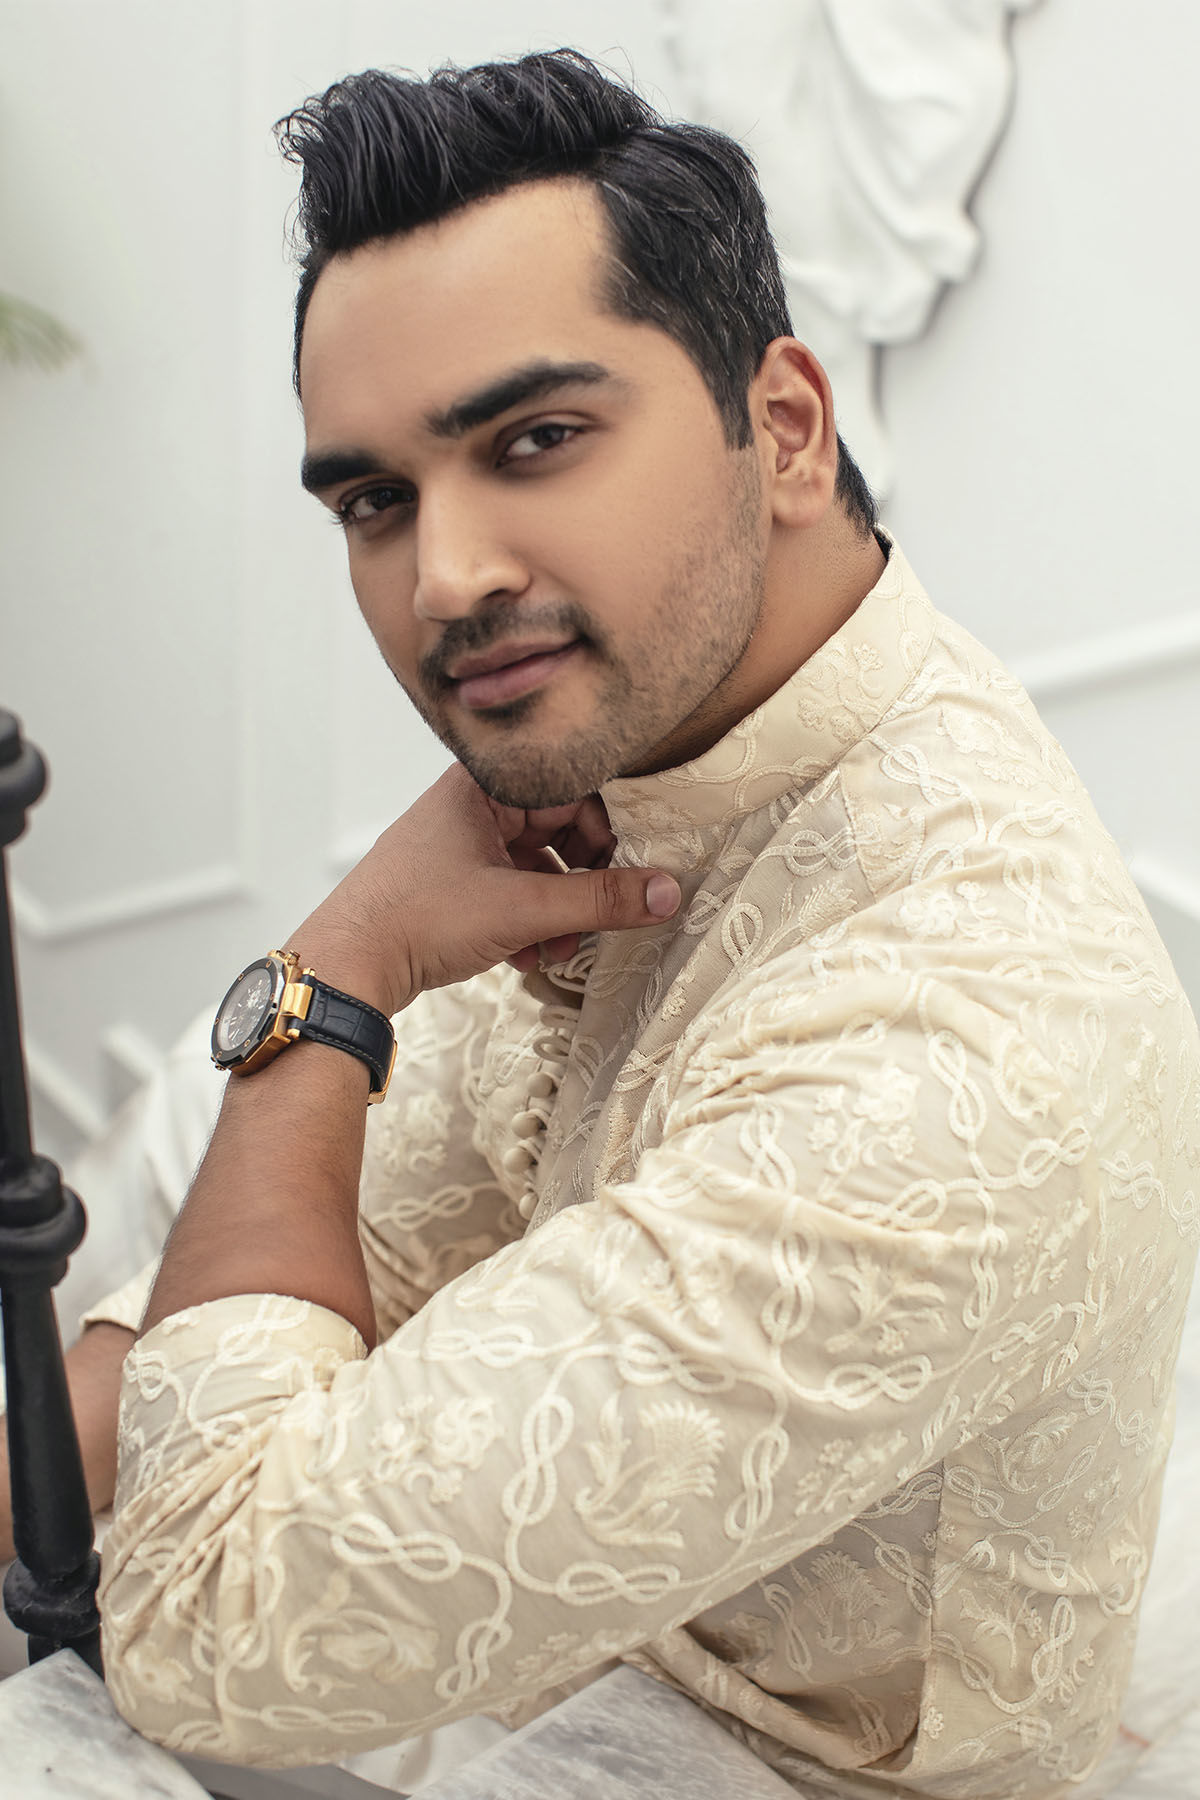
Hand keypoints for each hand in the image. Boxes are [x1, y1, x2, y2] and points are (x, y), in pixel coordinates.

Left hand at [293, 765, 680, 1014]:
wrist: (347, 965)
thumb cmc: (416, 919)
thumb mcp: (521, 909)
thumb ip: (600, 900)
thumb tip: (667, 893)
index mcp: (484, 785)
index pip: (573, 788)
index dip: (607, 831)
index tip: (632, 870)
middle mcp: (472, 805)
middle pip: (559, 829)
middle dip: (583, 880)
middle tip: (597, 917)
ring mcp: (461, 844)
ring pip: (537, 866)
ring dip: (558, 910)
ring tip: (558, 949)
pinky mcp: (454, 883)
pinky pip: (513, 890)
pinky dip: (529, 922)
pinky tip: (526, 957)